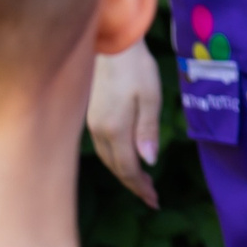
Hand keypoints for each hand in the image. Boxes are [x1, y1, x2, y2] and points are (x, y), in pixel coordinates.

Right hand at [87, 42, 163, 207]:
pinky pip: (104, 146)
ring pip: (108, 158)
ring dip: (124, 172)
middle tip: (151, 197)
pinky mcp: (92, 115)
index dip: (141, 186)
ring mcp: (92, 123)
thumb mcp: (150, 97)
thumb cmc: (135, 68)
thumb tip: (148, 162)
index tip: (155, 201)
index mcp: (115, 130)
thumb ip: (148, 130)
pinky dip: (116, 159)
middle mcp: (99, 131)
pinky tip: (126, 158)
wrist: (111, 44)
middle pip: (116, 167)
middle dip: (134, 184)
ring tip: (142, 182)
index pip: (128, 168)